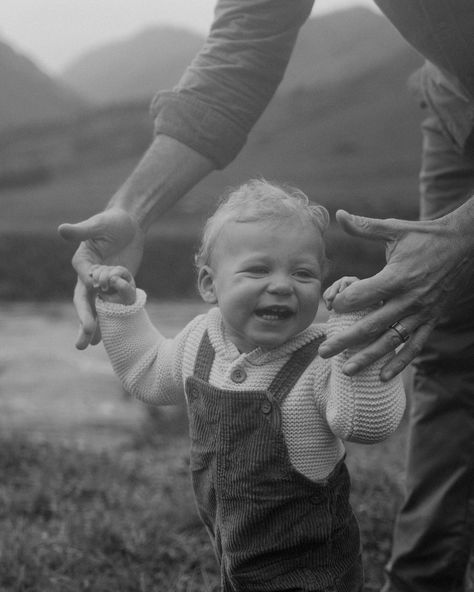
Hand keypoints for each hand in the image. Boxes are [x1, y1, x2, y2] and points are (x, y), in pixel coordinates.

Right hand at [58, 208, 144, 348]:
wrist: (130, 224)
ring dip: (95, 327)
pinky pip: (115, 305)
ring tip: (91, 345)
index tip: (100, 284)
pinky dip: (114, 319)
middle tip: (83, 339)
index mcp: (83, 263)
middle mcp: (90, 277)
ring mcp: (104, 285)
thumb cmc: (112, 221)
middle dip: (84, 320)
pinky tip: (113, 337)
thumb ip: (82, 231)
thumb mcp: (98, 224)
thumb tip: (61, 229)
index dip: (92, 285)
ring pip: (97, 309)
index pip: (85, 280)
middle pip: (85, 302)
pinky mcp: (118, 287)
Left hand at [319, 199, 473, 379]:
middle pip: (372, 324)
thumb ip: (364, 227)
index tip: (330, 305)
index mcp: (398, 275)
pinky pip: (414, 346)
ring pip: (391, 341)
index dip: (344, 301)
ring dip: (368, 357)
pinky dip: (400, 362)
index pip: (364, 295)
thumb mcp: (395, 229)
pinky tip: (382, 377)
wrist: (465, 246)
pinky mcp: (431, 320)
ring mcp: (421, 312)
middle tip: (323, 351)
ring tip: (346, 370)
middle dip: (345, 339)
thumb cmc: (425, 236)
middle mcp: (410, 298)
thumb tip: (338, 214)